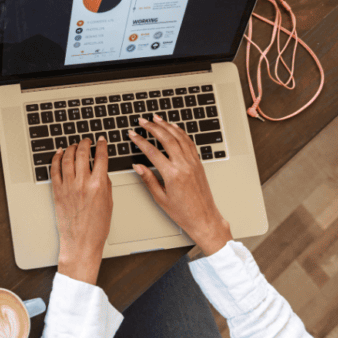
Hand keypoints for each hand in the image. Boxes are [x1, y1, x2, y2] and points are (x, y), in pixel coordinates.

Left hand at [50, 137, 112, 284]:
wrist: (81, 242)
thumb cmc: (97, 227)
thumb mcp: (109, 202)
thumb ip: (105, 183)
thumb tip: (100, 169)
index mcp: (98, 185)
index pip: (101, 157)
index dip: (102, 146)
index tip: (102, 140)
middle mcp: (82, 183)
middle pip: (82, 154)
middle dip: (85, 143)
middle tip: (87, 141)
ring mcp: (68, 186)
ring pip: (67, 158)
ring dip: (71, 148)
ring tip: (74, 145)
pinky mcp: (57, 191)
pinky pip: (54, 170)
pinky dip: (56, 158)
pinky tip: (59, 153)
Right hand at [127, 115, 231, 255]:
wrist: (204, 218)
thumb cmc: (183, 212)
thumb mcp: (160, 198)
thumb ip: (148, 179)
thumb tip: (138, 166)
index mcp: (172, 175)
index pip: (152, 152)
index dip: (140, 141)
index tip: (133, 135)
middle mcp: (184, 166)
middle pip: (167, 139)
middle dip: (153, 128)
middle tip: (143, 121)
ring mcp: (193, 163)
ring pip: (179, 138)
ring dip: (167, 126)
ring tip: (157, 119)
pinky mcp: (199, 164)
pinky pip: (190, 143)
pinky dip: (181, 133)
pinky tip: (174, 128)